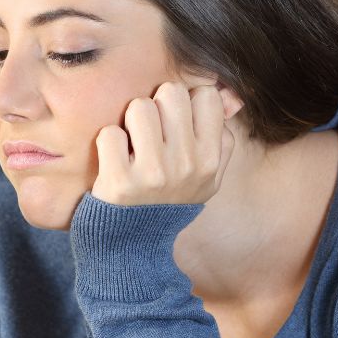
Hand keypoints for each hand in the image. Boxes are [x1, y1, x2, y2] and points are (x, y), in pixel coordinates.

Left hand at [91, 82, 236, 205]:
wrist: (134, 244)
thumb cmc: (170, 199)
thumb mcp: (207, 178)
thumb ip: (221, 138)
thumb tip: (229, 94)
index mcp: (209, 160)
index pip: (207, 96)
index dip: (188, 102)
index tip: (176, 123)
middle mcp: (185, 165)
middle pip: (171, 93)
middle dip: (157, 105)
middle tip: (150, 132)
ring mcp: (153, 173)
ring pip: (139, 107)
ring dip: (130, 122)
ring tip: (133, 145)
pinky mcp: (119, 180)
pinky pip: (110, 133)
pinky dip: (108, 143)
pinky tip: (115, 161)